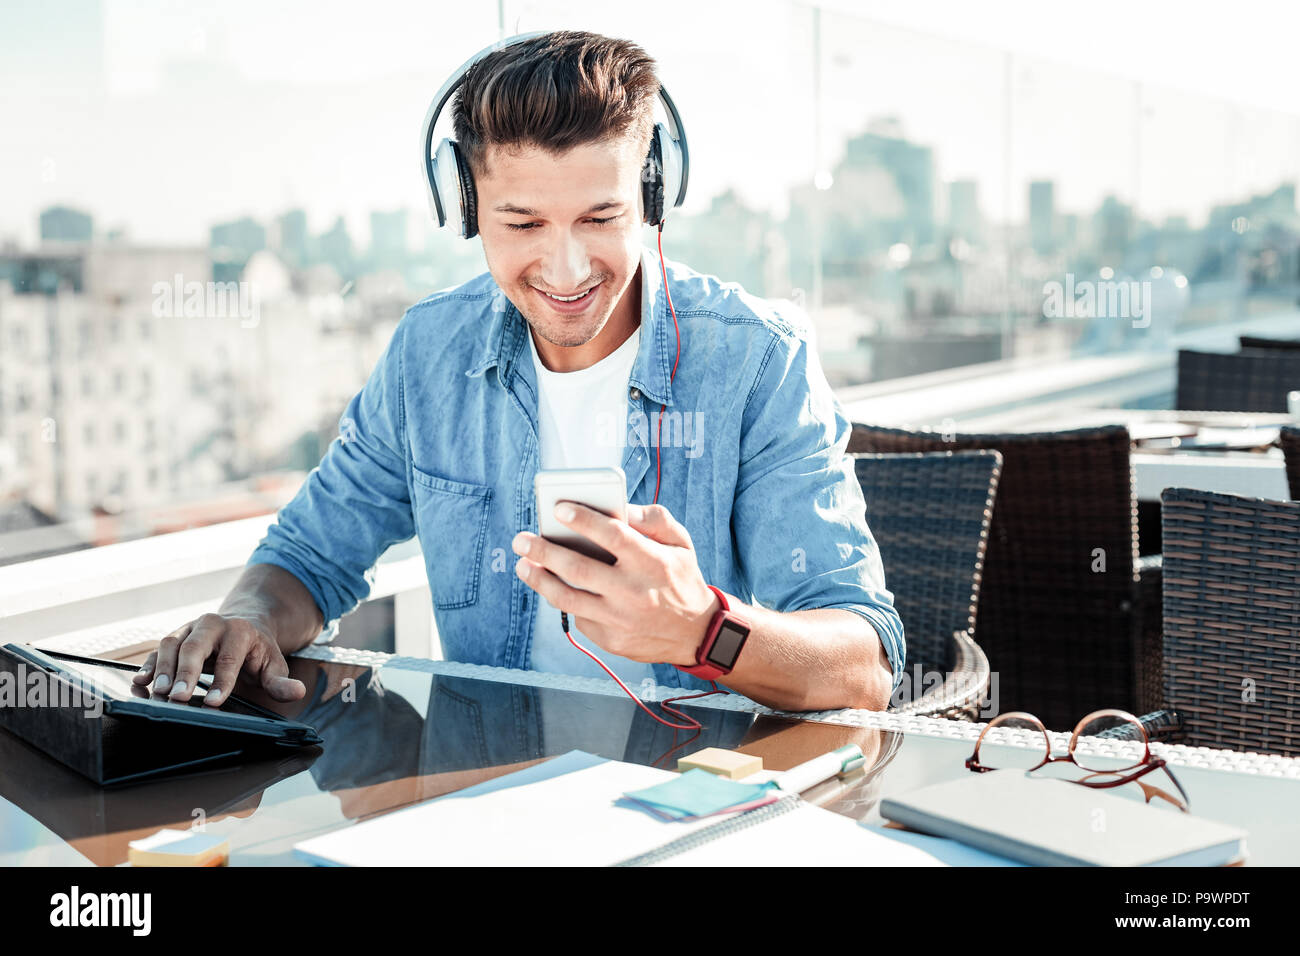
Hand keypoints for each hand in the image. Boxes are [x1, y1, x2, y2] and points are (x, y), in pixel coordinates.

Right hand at [131, 612, 305, 705]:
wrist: (245, 625)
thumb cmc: (259, 652)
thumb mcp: (274, 665)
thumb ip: (281, 681)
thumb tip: (297, 692)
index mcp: (240, 631)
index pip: (229, 658)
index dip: (222, 681)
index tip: (214, 703)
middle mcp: (212, 625)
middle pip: (195, 646)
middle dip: (185, 672)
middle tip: (178, 698)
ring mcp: (190, 628)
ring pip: (171, 644)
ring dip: (162, 668)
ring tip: (157, 692)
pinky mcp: (174, 637)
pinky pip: (156, 650)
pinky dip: (148, 666)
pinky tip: (140, 684)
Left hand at [512, 502, 720, 665]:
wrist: (696, 633)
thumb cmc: (682, 579)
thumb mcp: (681, 543)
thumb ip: (654, 519)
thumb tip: (620, 508)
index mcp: (652, 562)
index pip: (612, 536)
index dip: (582, 520)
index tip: (557, 508)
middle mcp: (633, 591)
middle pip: (578, 568)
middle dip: (543, 551)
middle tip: (521, 539)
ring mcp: (620, 619)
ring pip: (567, 598)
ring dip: (539, 579)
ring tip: (523, 565)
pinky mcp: (611, 640)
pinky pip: (579, 616)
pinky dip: (565, 599)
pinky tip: (555, 586)